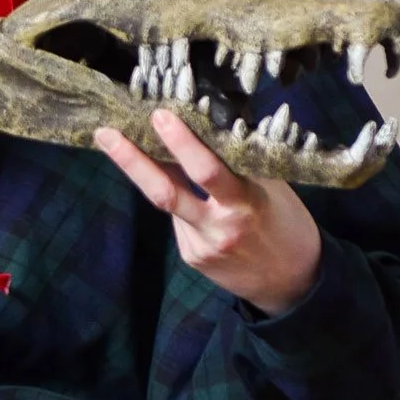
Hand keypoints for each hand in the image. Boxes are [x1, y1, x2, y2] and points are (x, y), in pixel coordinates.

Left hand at [94, 108, 322, 316]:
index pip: (208, 171)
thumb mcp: (275, 190)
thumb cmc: (288, 225)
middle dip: (133, 161)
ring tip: (113, 141)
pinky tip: (173, 179)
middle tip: (107, 133)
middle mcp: (218, 227)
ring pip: (165, 202)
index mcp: (246, 204)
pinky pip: (177, 219)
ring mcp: (200, 245)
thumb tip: (209, 127)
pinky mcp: (192, 257)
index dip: (182, 144)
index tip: (159, 115)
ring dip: (140, 171)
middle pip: (167, 192)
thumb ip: (243, 165)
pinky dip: (175, 195)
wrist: (292, 285)